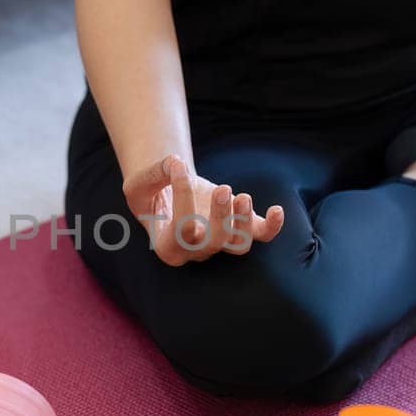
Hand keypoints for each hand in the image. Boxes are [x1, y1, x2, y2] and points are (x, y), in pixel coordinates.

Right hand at [121, 154, 284, 266]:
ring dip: (244, 221)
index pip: (182, 231)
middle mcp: (195, 251)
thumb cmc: (149, 194)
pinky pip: (261, 235)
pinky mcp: (239, 228)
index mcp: (168, 247)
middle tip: (222, 188)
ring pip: (239, 245)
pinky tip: (276, 210)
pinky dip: (272, 226)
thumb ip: (153, 174)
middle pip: (214, 244)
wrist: (167, 194)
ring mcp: (219, 242)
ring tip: (241, 195)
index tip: (177, 166)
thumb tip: (175, 163)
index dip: (183, 197)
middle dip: (221, 217)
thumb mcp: (139, 185)